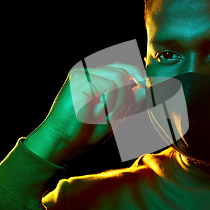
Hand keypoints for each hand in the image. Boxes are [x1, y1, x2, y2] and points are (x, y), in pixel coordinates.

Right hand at [25, 62, 145, 164]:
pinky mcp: (78, 79)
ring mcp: (82, 73)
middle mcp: (88, 71)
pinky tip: (99, 113)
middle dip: (128, 97)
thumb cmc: (85, 132)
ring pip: (119, 78)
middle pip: (123, 71)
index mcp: (96, 77)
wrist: (62, 143)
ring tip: (107, 117)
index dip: (137, 74)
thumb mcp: (115, 117)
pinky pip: (109, 85)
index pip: (122, 66)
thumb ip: (130, 102)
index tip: (147, 87)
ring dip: (119, 102)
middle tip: (116, 116)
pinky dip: (110, 103)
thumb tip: (145, 88)